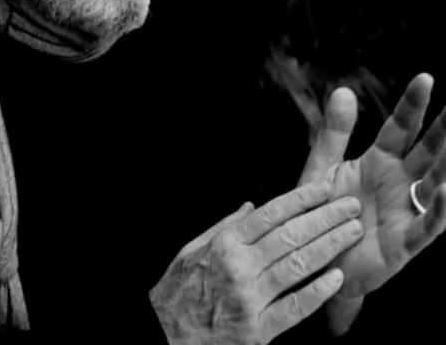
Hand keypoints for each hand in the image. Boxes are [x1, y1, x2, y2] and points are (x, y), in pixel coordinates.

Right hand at [149, 182, 363, 344]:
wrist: (166, 335)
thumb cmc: (179, 289)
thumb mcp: (192, 248)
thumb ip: (225, 226)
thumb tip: (252, 206)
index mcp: (225, 244)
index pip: (271, 214)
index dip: (301, 199)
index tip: (324, 187)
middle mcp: (240, 268)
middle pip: (291, 236)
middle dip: (325, 218)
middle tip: (350, 205)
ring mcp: (251, 300)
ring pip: (298, 267)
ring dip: (329, 247)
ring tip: (351, 232)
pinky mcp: (258, 331)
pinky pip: (294, 309)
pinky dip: (317, 293)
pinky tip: (337, 278)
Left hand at [299, 74, 445, 333]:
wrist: (313, 256)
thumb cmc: (321, 210)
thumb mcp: (323, 167)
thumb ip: (335, 132)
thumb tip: (344, 90)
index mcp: (379, 161)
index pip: (401, 127)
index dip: (413, 104)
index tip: (425, 78)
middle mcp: (398, 182)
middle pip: (427, 151)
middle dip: (443, 129)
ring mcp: (404, 211)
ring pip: (434, 184)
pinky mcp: (404, 242)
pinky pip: (426, 226)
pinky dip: (438, 211)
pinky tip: (445, 191)